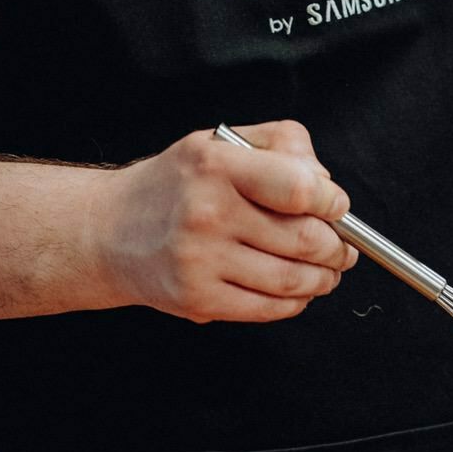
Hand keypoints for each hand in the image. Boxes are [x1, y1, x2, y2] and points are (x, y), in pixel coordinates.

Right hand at [99, 121, 356, 322]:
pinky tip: (297, 289)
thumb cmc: (176, 183)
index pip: (298, 188)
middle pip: (304, 240)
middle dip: (337, 247)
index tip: (337, 207)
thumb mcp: (222, 142)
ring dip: (323, 278)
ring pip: (292, 280)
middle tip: (342, 247)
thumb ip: (282, 146)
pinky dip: (295, 302)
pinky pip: (268, 309)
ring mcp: (200, 261)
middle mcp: (206, 212)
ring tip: (327, 270)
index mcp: (215, 165)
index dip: (332, 202)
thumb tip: (325, 186)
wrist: (109, 230)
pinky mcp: (197, 299)